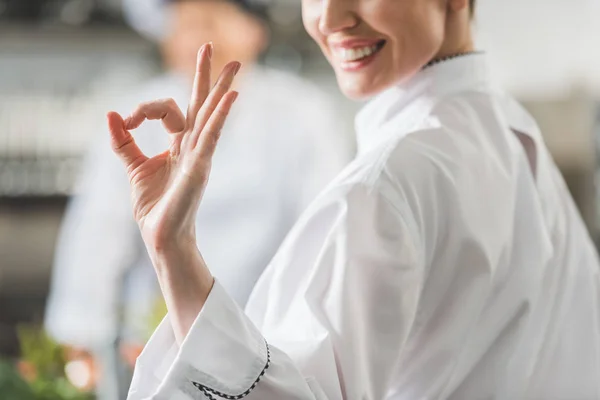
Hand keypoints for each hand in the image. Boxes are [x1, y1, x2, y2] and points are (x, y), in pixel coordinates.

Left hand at [107, 43, 239, 250]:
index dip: (144, 108)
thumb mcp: (133, 166)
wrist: (160, 234)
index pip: (167, 109)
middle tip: (217, 50)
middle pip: (202, 104)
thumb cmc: (154, 205)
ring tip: (235, 65)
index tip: (126, 119)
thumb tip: (111, 113)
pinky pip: (211, 137)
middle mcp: (194, 146)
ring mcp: (200, 155)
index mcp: (180, 144)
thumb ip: (124, 140)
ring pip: (211, 115)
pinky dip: (220, 116)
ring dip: (222, 89)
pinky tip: (231, 98)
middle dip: (209, 76)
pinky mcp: (200, 167)